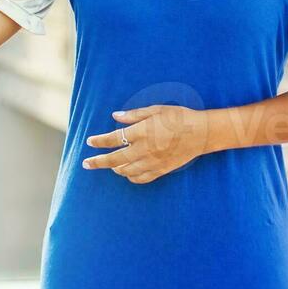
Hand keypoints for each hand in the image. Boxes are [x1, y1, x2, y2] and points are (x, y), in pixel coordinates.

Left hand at [82, 104, 210, 183]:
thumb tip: (115, 116)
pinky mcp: (160, 170)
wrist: (201, 134)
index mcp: (141, 132)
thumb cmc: (179, 117)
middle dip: (98, 162)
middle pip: (114, 159)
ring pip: (126, 171)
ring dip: (115, 168)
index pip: (114, 139)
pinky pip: (140, 178)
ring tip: (110, 166)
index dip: (99, 141)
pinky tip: (127, 173)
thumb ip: (134, 115)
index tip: (90, 142)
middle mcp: (144, 149)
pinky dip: (130, 177)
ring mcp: (152, 162)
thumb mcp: (156, 110)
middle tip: (86, 164)